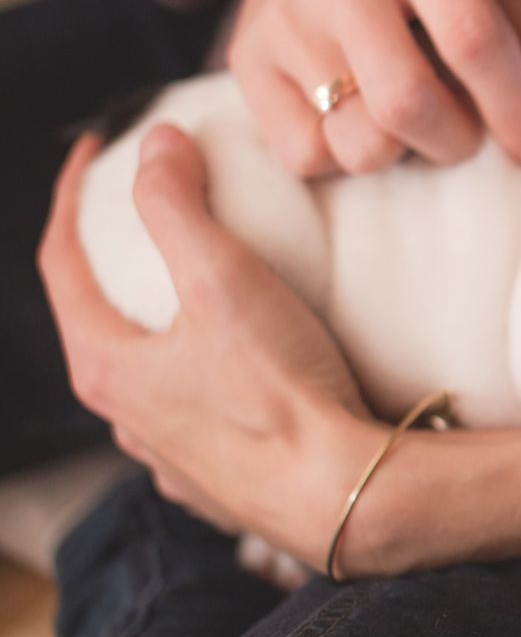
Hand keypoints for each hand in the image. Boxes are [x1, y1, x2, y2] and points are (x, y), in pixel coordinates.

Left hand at [39, 127, 520, 574]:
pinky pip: (195, 416)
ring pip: (148, 375)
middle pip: (99, 320)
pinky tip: (240, 368)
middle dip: (115, 262)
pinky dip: (203, 376)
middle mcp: (125, 418)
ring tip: (201, 290)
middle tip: (148, 216)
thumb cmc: (280, 391)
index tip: (96, 151)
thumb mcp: (224, 280)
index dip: (72, 196)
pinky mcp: (219, 481)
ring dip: (160, 325)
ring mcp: (170, 456)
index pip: (60, 263)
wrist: (344, 492)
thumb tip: (157, 144)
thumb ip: (179, 206)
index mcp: (106, 367)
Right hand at [172, 0, 520, 175]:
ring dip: (404, 152)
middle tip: (470, 133)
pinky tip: (358, 117)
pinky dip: (346, 156)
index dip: (515, 106)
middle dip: (458, 140)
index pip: (471, 36)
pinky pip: (307, 156)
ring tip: (414, 118)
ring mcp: (281, 14)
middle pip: (407, 102)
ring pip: (358, 141)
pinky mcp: (245, 61)